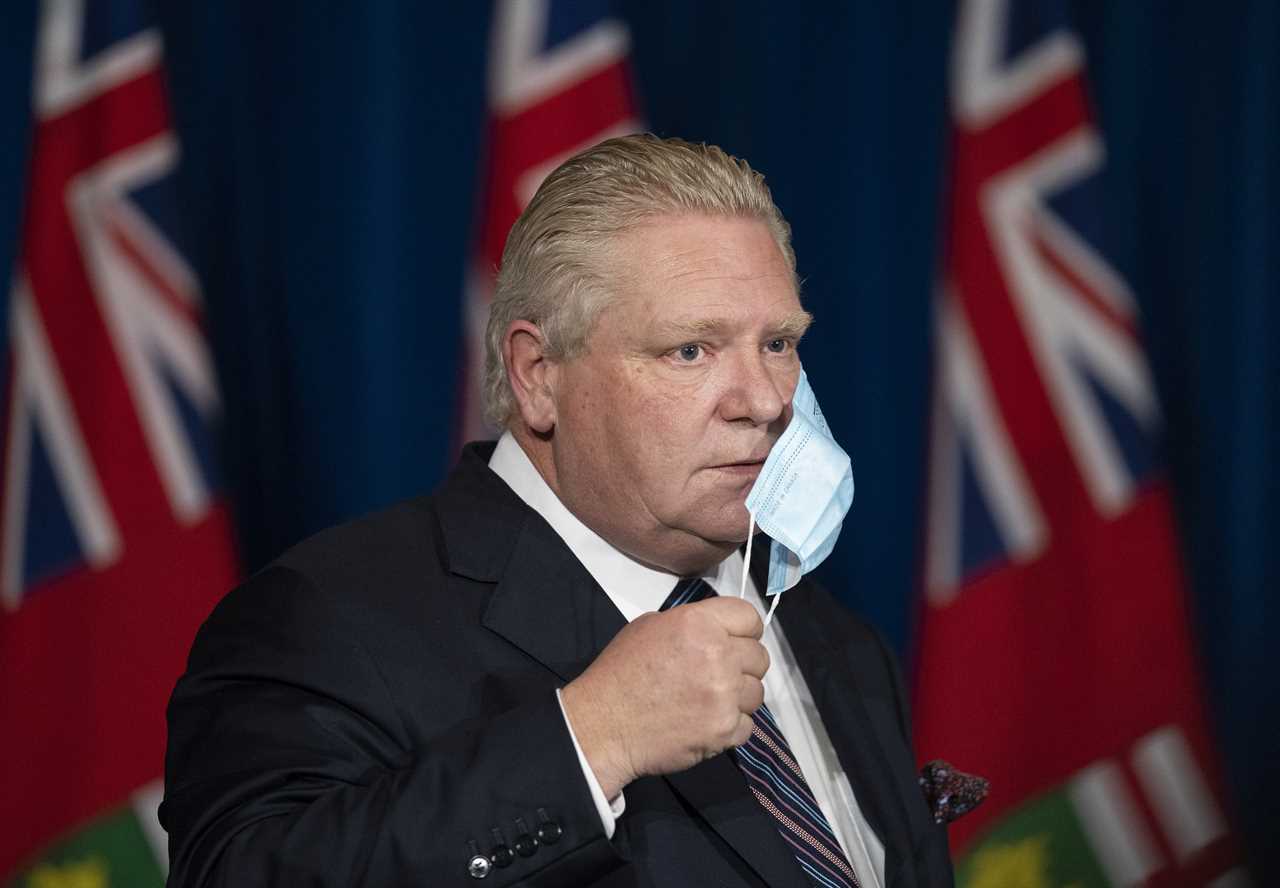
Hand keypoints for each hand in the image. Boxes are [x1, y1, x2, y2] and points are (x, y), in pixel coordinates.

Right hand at [560, 596, 768, 799]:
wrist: (604, 724)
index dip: (745, 630)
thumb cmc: (621, 672)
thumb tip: (716, 632)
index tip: (737, 641)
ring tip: (710, 701)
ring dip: (738, 697)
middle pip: (760, 656)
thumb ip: (691, 624)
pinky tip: (705, 723)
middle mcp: (718, 655)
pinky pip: (747, 725)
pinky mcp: (725, 730)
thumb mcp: (649, 627)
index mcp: (699, 624)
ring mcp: (725, 695)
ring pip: (757, 692)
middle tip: (719, 675)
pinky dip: (730, 727)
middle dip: (743, 665)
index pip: (750, 617)